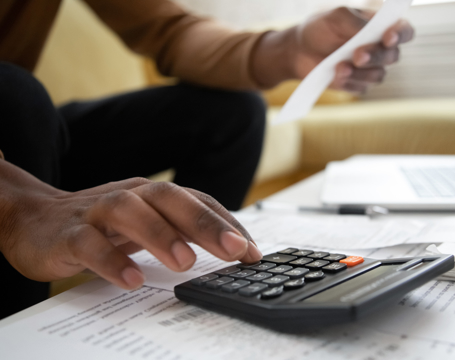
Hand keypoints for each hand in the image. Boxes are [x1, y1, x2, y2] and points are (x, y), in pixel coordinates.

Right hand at [0, 160, 261, 289]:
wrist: (37, 219)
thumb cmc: (104, 224)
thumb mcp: (148, 223)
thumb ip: (183, 231)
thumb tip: (233, 249)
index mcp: (153, 194)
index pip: (197, 200)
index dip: (227, 223)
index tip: (252, 252)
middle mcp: (130, 195)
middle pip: (169, 197)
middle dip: (204, 223)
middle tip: (234, 250)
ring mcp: (98, 211)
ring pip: (130, 212)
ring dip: (160, 235)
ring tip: (185, 264)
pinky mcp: (69, 233)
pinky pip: (89, 243)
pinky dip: (111, 260)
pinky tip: (132, 280)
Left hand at [251, 7, 413, 91]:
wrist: (299, 50)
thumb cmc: (320, 28)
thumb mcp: (336, 17)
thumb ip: (355, 22)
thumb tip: (370, 32)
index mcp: (380, 27)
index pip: (404, 31)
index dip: (401, 35)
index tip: (388, 37)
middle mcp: (379, 49)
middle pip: (393, 57)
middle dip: (375, 56)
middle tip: (356, 55)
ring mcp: (369, 69)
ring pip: (378, 75)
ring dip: (359, 72)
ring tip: (339, 66)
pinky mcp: (357, 84)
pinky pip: (361, 88)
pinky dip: (348, 82)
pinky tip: (335, 75)